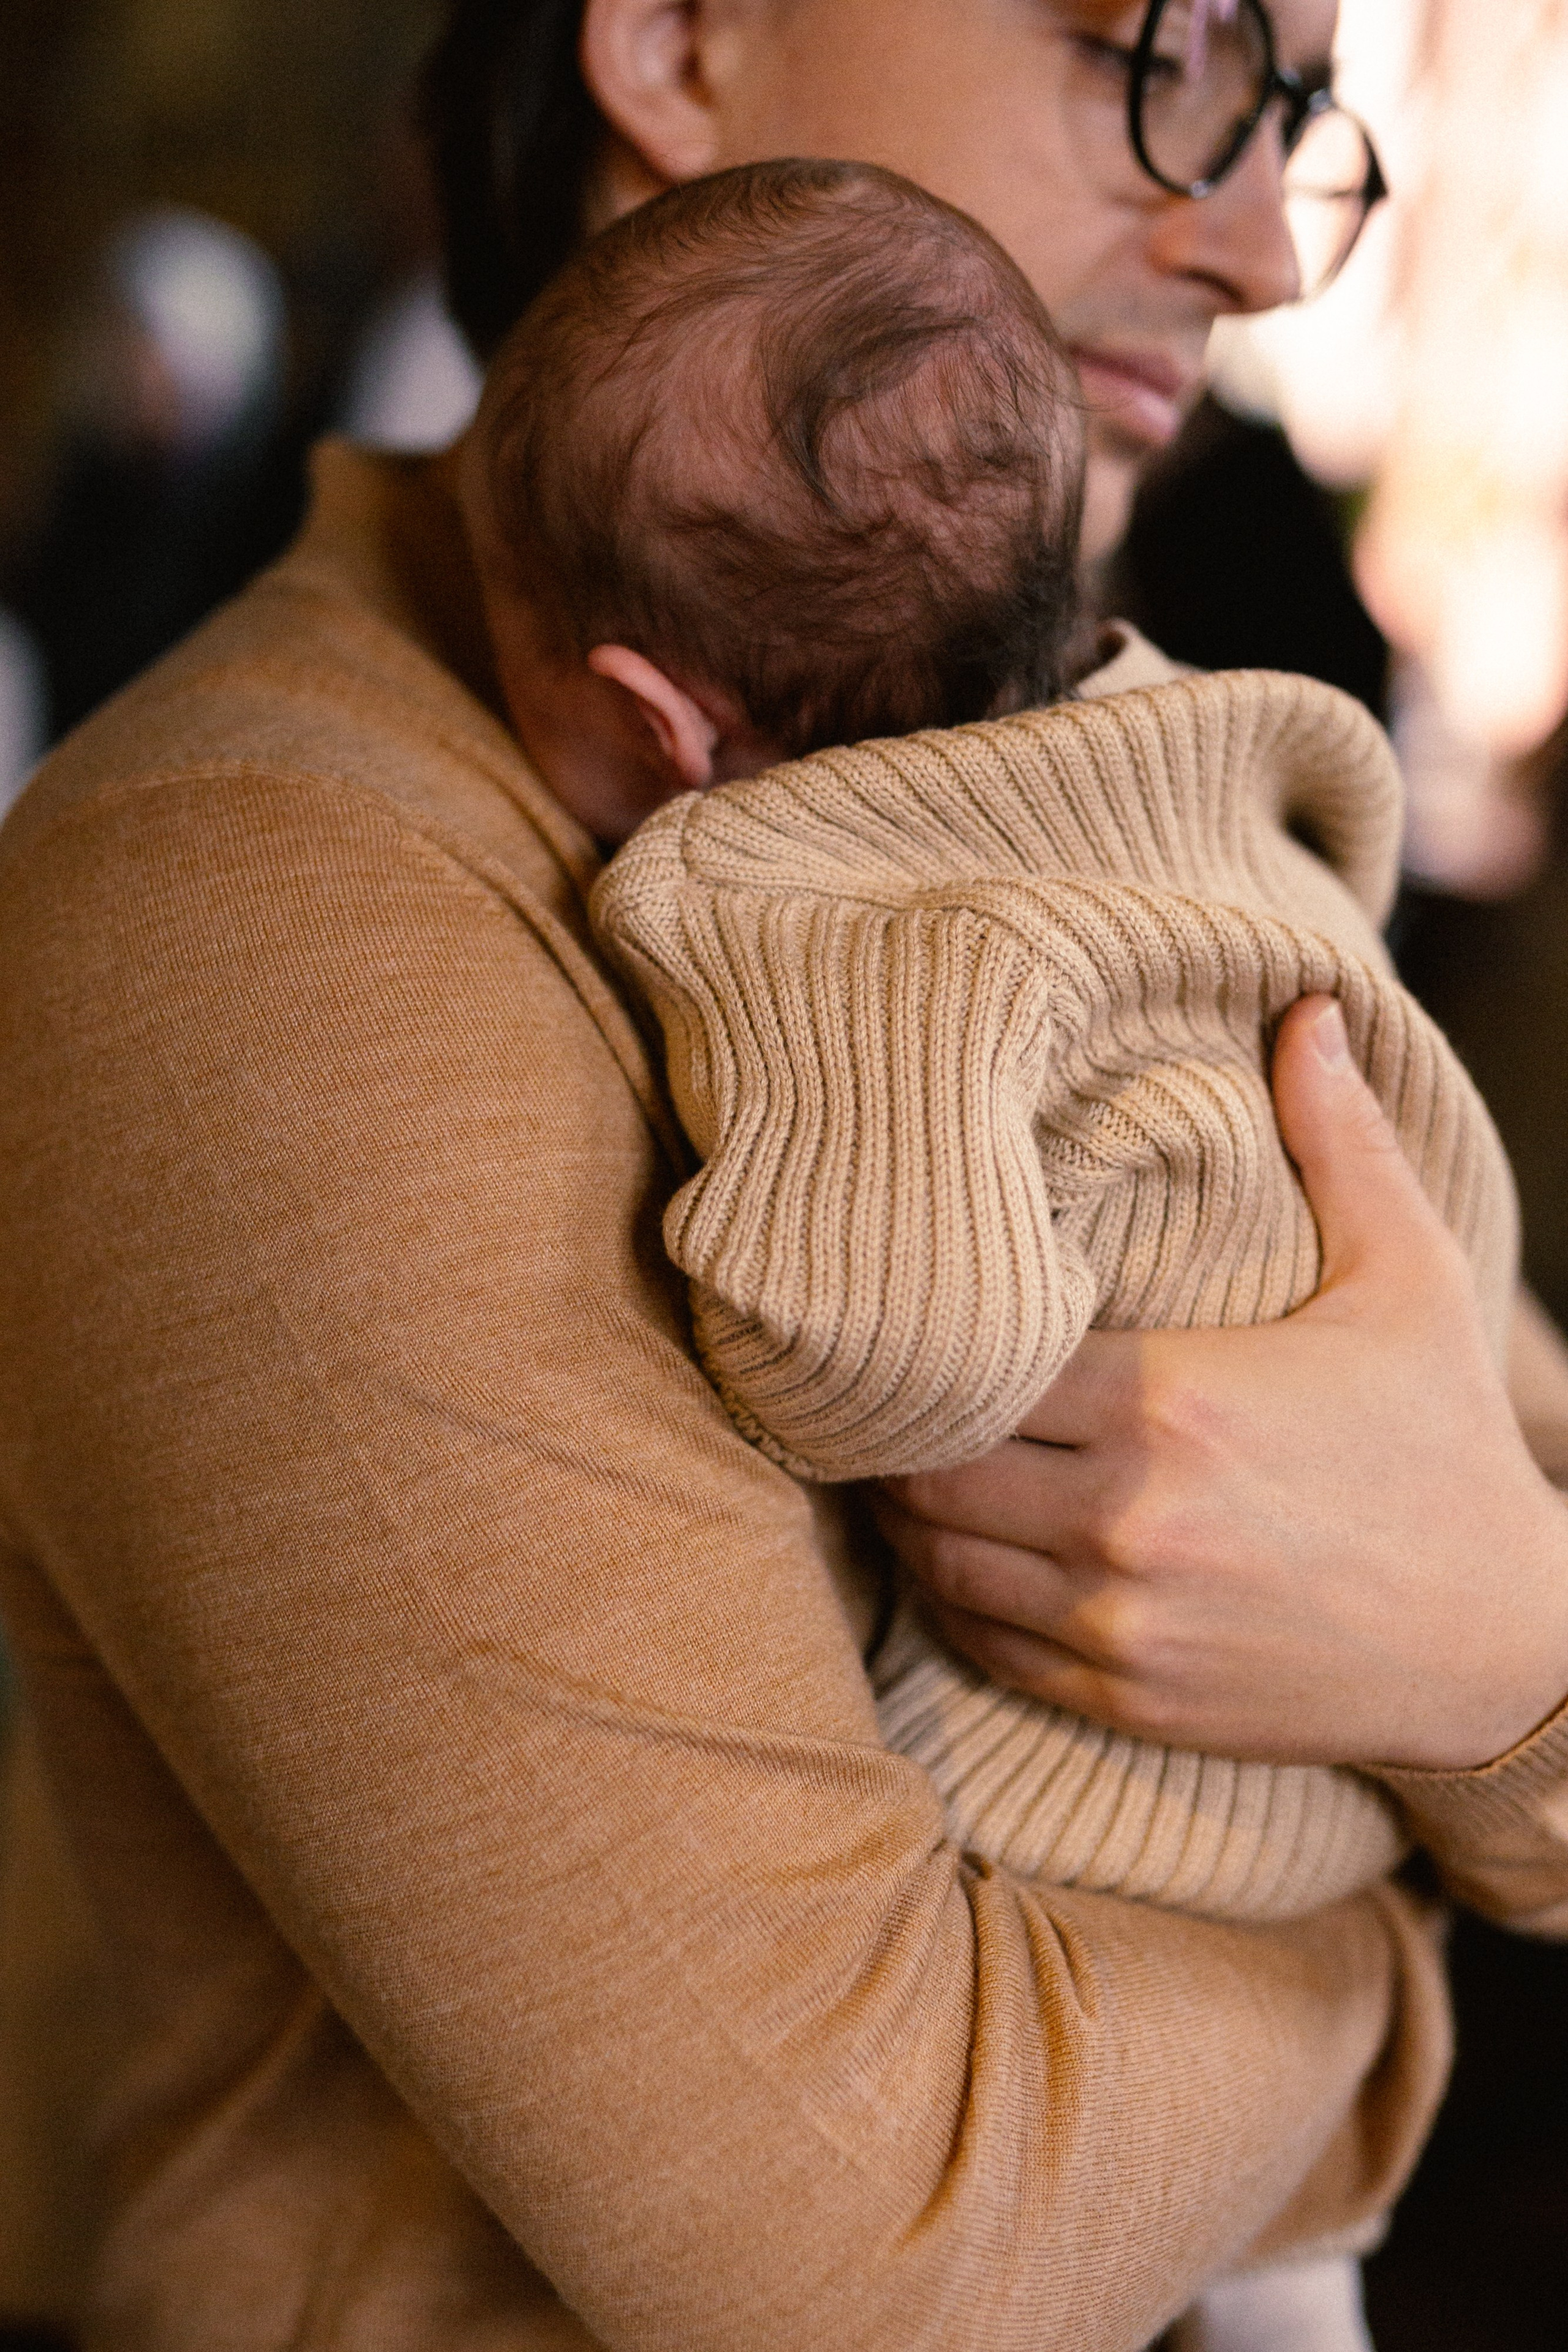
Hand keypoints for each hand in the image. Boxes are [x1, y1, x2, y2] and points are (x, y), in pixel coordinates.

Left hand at [875, 997, 1567, 1772]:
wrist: (1499, 1645)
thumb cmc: (1443, 1446)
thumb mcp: (1409, 1279)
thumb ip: (1341, 1141)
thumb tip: (1310, 1003)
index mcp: (1171, 1401)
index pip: (978, 1364)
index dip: (936, 1343)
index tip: (926, 1317)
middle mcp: (1126, 1516)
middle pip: (929, 1466)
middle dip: (900, 1430)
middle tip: (896, 1394)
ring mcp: (1119, 1619)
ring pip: (938, 1558)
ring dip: (909, 1514)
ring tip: (910, 1467)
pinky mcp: (1125, 1695)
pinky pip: (984, 1644)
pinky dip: (954, 1599)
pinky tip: (961, 1554)